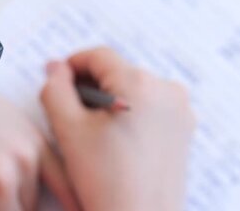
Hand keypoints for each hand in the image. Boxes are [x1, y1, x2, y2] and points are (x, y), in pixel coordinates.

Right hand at [40, 47, 195, 210]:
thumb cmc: (107, 183)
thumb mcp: (68, 130)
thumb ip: (55, 89)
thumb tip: (56, 68)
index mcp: (141, 84)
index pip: (99, 56)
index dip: (72, 65)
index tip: (56, 82)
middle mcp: (168, 90)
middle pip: (117, 72)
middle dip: (91, 87)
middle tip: (71, 114)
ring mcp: (181, 110)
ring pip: (134, 90)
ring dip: (110, 101)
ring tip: (94, 133)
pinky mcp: (184, 129)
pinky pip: (151, 107)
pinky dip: (130, 114)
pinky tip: (114, 142)